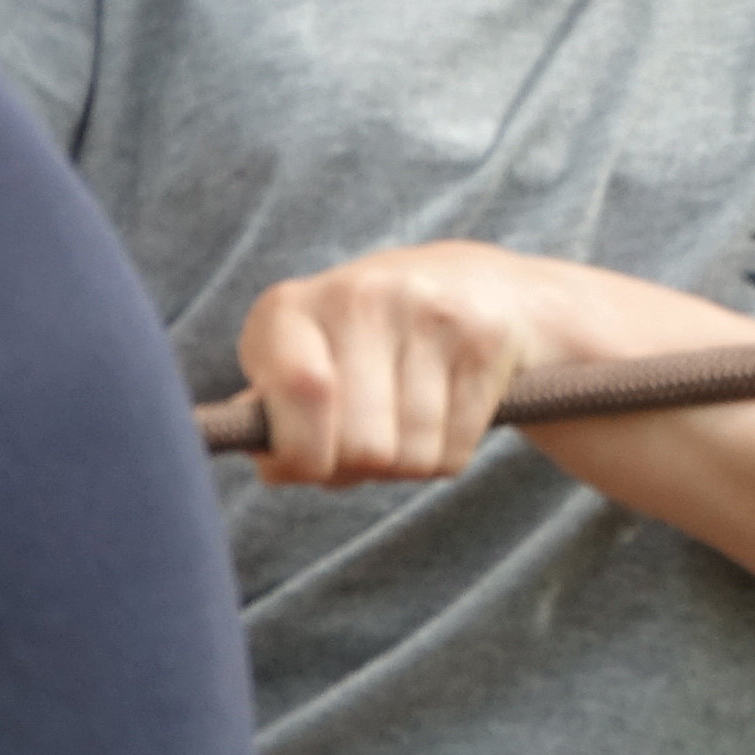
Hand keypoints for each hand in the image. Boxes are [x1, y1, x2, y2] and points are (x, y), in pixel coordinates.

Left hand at [235, 240, 645, 488]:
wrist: (471, 283)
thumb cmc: (358, 344)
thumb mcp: (298, 362)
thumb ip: (267, 416)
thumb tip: (276, 465)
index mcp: (292, 308)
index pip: (303, 391)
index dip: (301, 454)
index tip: (305, 467)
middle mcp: (362, 297)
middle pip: (362, 444)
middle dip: (358, 470)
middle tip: (360, 453)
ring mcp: (432, 314)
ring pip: (412, 456)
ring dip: (403, 468)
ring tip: (401, 433)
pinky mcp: (487, 340)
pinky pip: (456, 450)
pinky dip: (444, 457)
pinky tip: (441, 424)